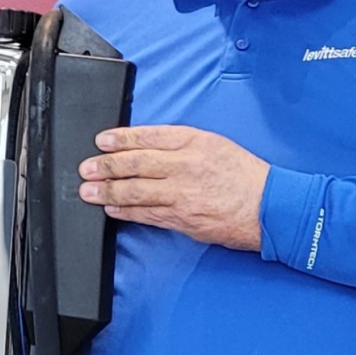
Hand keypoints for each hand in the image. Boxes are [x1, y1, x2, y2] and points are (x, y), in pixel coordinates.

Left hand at [79, 125, 269, 250]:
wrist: (268, 207)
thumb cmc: (245, 176)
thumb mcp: (216, 145)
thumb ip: (183, 145)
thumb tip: (148, 149)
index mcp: (194, 142)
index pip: (149, 136)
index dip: (121, 138)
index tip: (102, 141)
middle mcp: (185, 165)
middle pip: (135, 163)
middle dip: (106, 166)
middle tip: (87, 168)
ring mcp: (182, 193)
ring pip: (136, 190)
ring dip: (107, 190)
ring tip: (88, 191)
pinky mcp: (182, 218)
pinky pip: (146, 213)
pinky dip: (125, 210)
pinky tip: (111, 208)